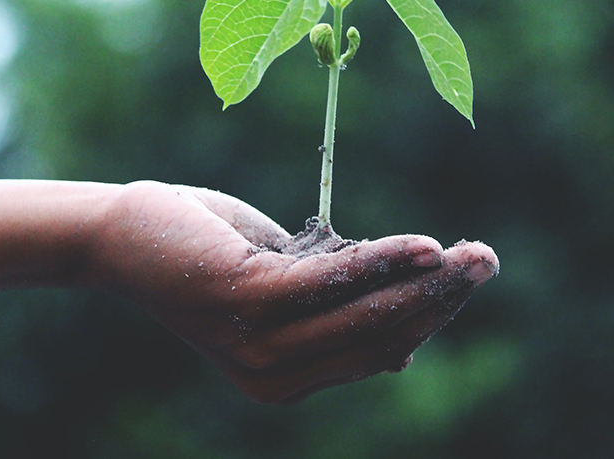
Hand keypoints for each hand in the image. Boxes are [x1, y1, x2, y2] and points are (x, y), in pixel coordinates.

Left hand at [96, 181, 498, 402]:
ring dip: (426, 282)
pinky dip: (383, 263)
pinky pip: (333, 283)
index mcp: (288, 377)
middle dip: (441, 299)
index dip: (429, 316)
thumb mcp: (282, 284)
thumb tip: (405, 344)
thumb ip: (335, 309)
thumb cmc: (208, 253)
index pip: (378, 350)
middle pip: (381, 336)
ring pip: (366, 313)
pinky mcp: (249, 303)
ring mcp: (262, 345)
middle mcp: (277, 375)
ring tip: (471, 254)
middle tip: (487, 260)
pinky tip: (424, 246)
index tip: (465, 278)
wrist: (126, 236)